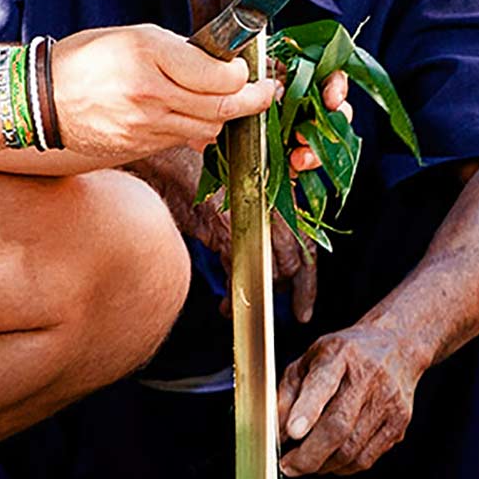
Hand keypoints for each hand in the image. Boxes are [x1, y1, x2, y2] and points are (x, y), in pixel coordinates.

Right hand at [48, 25, 278, 162]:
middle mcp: (151, 93)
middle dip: (253, 99)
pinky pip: (183, 140)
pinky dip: (195, 128)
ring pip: (208, 128)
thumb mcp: (134, 36)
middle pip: (223, 107)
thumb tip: (219, 65)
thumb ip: (180, 51)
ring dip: (223, 116)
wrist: (41, 100)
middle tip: (265, 91)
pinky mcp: (141, 148)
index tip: (249, 68)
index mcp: (149, 54)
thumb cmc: (86, 59)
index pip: (221, 75)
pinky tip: (194, 115)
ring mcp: (146, 126)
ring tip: (227, 101)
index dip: (243, 74)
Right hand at [143, 145, 321, 321]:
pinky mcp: (225, 228)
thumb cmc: (198, 179)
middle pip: (292, 262)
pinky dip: (233, 294)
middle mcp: (270, 207)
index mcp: (279, 197)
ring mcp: (249, 216)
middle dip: (282, 293)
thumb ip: (258, 227)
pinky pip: (238, 271)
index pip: (307, 245)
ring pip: (269, 270)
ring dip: (255, 296)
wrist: (170, 164)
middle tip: (269, 314)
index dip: (308, 281)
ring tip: (239, 307)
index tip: (303, 308)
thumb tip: (269, 262)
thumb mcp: (237, 202)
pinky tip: (225, 305)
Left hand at [276, 322, 427, 475]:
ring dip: (322, 465)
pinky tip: (330, 460)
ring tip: (306, 462)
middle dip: (308, 455)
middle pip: (338, 426)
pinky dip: (342, 467)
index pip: (323, 383)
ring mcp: (388, 402)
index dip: (307, 410)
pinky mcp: (399, 423)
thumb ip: (288, 392)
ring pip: (351, 450)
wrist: (397, 346)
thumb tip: (276, 431)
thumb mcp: (309, 359)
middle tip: (288, 466)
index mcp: (340, 354)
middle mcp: (369, 376)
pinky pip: (366, 459)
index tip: (292, 432)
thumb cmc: (346, 355)